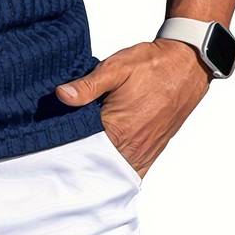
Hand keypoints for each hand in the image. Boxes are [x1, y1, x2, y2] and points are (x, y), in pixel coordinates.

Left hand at [54, 38, 212, 179]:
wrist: (186, 67)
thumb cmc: (152, 66)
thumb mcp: (116, 68)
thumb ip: (88, 85)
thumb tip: (62, 95)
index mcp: (119, 129)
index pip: (82, 148)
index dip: (63, 144)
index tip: (47, 138)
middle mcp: (133, 147)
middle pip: (96, 163)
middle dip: (76, 157)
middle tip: (55, 147)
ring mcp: (145, 152)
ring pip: (112, 169)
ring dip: (95, 162)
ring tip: (74, 151)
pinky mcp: (152, 151)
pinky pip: (129, 168)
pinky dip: (113, 166)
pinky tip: (99, 156)